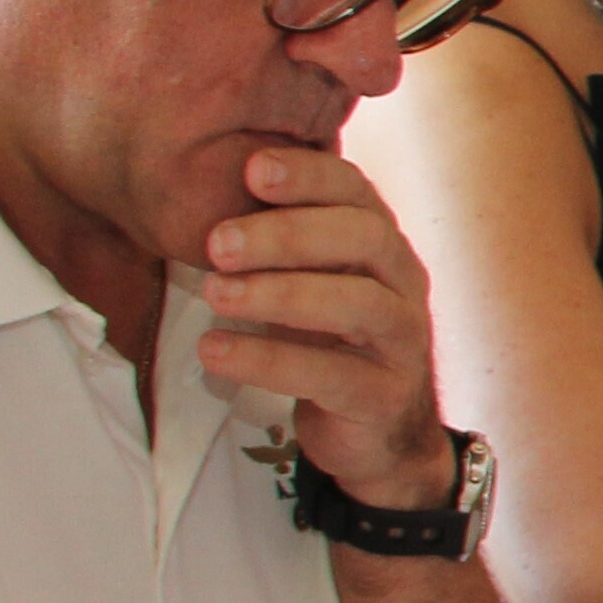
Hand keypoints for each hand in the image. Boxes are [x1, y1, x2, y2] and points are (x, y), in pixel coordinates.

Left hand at [196, 144, 451, 506]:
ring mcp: (403, 341)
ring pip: (359, 304)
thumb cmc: (328, 342)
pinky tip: (215, 351)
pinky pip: (332, 374)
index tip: (251, 169)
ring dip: (281, 293)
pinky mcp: (384, 396)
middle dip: (288, 233)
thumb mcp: (311, 282)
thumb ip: (281, 242)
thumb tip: (197, 187)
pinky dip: (269, 359)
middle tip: (217, 243)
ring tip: (215, 294)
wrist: (378, 433)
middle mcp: (404, 284)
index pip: (358, 193)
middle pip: (365, 238)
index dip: (311, 175)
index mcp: (382, 246)